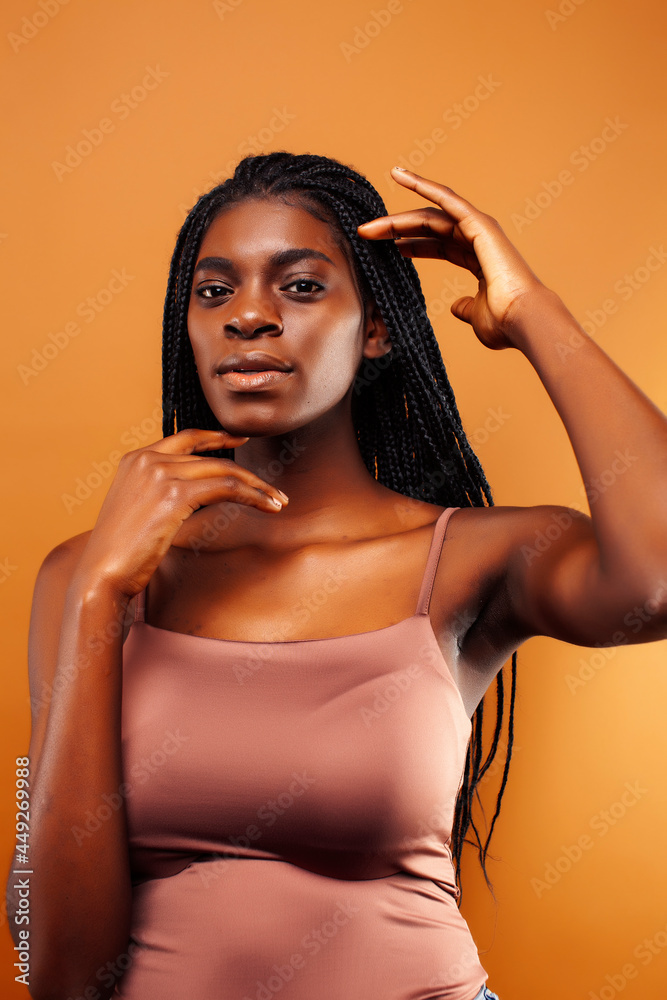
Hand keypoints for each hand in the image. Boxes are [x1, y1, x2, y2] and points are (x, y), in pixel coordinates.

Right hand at [72, 428, 288, 598]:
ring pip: (224, 470)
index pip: (184, 439)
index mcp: (135, 459)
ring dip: (256, 486)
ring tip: (278, 501)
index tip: (239, 439)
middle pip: (210, 457)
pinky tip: (268, 506)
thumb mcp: (137, 510)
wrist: (102, 573)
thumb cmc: (119, 553)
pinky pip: (226, 487)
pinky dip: (252, 495)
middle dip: (246, 471)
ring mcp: (160, 474)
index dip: (215, 437)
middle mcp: (147, 459)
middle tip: (271, 486)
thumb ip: (160, 492)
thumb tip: (194, 494)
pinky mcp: (174, 494)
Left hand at [357, 167, 551, 349]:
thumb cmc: (504, 323)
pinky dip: (422, 185)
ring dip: (398, 218)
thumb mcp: (476, 316)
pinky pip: (445, 199)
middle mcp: (477, 239)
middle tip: (365, 234)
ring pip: (430, 215)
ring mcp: (478, 228)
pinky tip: (399, 176)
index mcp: (477, 259)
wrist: (521, 319)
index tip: (389, 248)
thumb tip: (456, 308)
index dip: (411, 244)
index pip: (437, 244)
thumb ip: (464, 308)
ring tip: (369, 224)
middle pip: (428, 227)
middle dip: (396, 229)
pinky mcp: (477, 223)